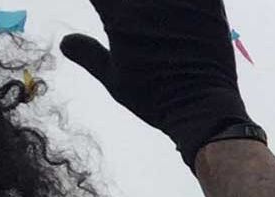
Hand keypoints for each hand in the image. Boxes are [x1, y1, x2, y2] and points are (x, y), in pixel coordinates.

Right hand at [60, 0, 254, 165]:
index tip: (104, 7)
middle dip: (127, 3)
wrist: (203, 108)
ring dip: (157, 1)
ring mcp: (180, 1)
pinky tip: (182, 6)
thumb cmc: (156, 99)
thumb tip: (64, 42)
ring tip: (153, 11)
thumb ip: (88, 55)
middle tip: (131, 13)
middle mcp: (148, 2)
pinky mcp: (210, 4)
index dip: (100, 0)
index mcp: (119, 16)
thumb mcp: (115, 81)